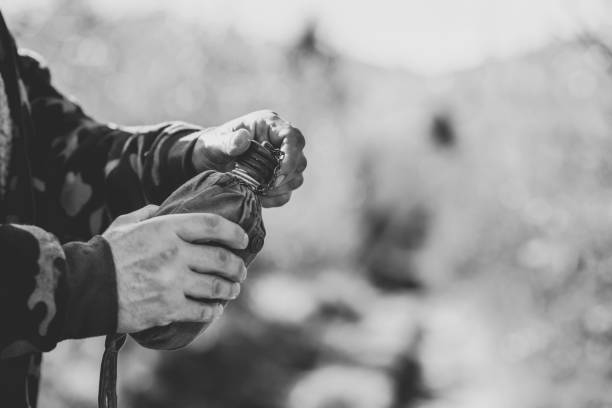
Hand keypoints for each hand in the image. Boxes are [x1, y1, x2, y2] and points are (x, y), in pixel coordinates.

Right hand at [102, 205, 248, 332]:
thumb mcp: (126, 224)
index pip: (212, 225)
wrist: (85, 288)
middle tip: (241, 270)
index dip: (234, 232)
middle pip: (221, 258)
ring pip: (216, 286)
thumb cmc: (106, 254)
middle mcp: (175, 253)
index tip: (243, 239)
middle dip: (237, 266)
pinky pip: (201, 310)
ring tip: (233, 290)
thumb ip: (148, 214)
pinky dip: (212, 310)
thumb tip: (161, 207)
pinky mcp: (168, 308)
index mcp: (166, 228)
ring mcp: (173, 282)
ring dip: (230, 289)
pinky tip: (215, 309)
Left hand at [191, 110, 306, 206]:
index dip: (291, 156)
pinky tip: (259, 196)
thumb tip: (244, 139)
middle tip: (266, 185)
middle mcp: (279, 141)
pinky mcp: (278, 178)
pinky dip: (275, 198)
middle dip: (286, 176)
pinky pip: (287, 192)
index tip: (278, 174)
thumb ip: (227, 142)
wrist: (208, 162)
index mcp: (268, 125)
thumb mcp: (214, 143)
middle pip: (300, 160)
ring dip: (281, 188)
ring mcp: (281, 161)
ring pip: (297, 177)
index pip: (292, 137)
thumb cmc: (212, 146)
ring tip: (259, 190)